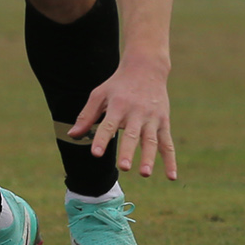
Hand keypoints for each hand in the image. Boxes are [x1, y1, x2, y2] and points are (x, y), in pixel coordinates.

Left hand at [67, 62, 178, 181]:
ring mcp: (152, 118)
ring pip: (151, 140)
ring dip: (149, 157)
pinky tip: (171, 176)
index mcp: (118, 105)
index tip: (96, 154)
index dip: (101, 139)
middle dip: (128, 151)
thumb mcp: (99, 94)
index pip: (108, 125)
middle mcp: (136, 112)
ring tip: (145, 174)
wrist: (146, 68)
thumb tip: (72, 135)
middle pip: (132, 134)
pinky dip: (170, 160)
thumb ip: (86, 115)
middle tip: (124, 167)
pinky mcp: (164, 122)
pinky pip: (168, 143)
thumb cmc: (118, 84)